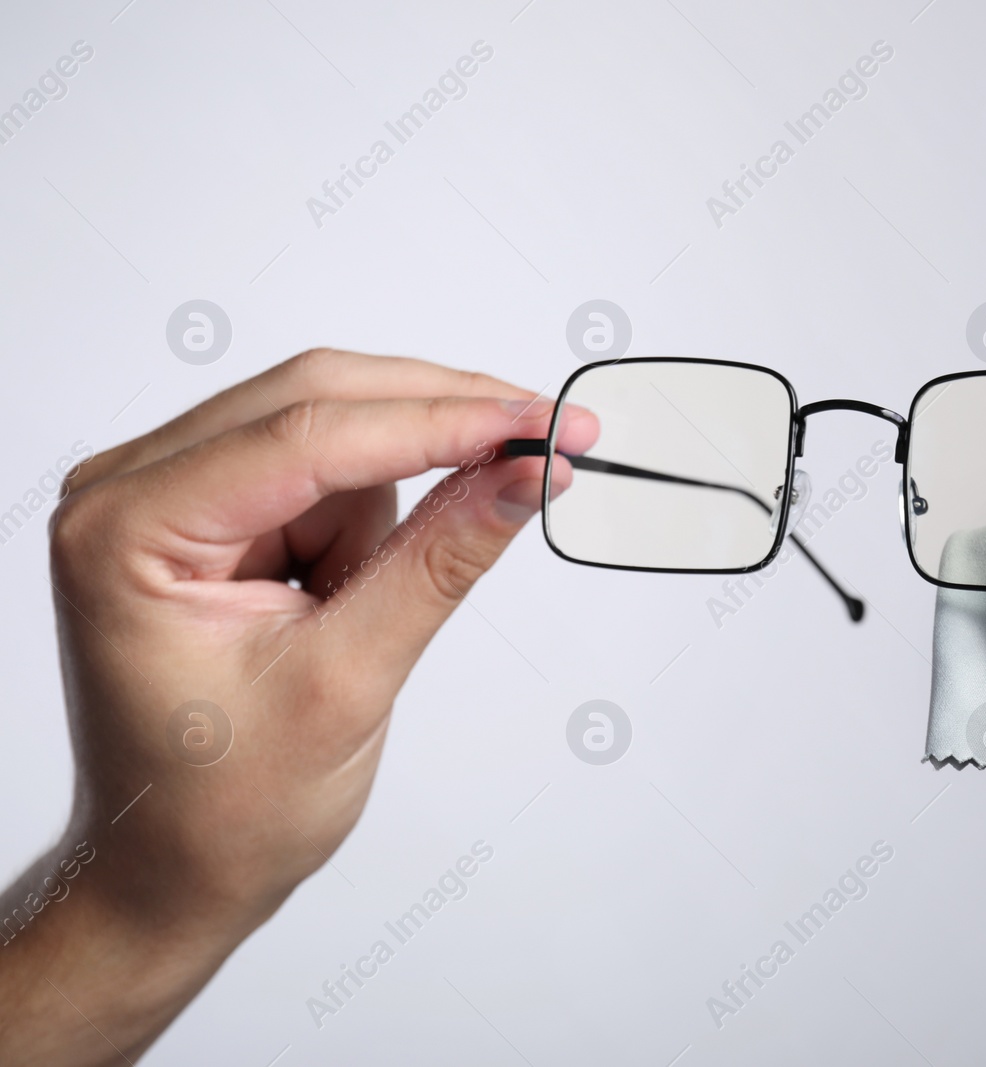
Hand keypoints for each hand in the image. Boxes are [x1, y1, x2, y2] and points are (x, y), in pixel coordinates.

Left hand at [0, 349, 594, 1064]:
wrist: (172, 869)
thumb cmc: (223, 807)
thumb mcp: (348, 682)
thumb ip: (439, 562)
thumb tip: (523, 474)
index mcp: (126, 532)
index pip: (308, 435)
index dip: (439, 420)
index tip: (537, 424)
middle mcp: (131, 491)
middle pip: (315, 400)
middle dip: (436, 423)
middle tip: (543, 438)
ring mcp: (170, 495)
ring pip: (332, 431)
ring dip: (391, 501)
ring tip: (358, 616)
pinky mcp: (214, 513)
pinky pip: (325, 473)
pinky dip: (370, 521)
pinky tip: (344, 600)